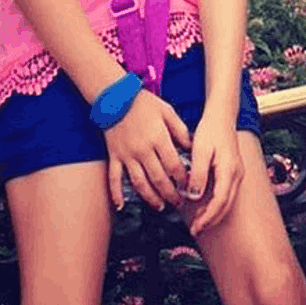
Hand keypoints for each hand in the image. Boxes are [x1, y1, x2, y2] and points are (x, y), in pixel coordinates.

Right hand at [104, 88, 191, 210]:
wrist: (116, 98)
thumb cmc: (144, 103)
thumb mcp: (167, 111)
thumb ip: (179, 129)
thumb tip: (191, 146)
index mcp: (158, 138)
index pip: (173, 164)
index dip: (182, 178)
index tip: (188, 185)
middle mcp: (143, 150)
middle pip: (158, 178)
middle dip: (170, 193)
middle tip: (178, 203)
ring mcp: (127, 155)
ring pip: (139, 183)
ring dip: (150, 197)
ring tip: (159, 206)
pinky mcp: (114, 157)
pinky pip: (114, 179)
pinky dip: (116, 194)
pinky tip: (120, 206)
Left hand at [182, 112, 244, 235]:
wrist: (222, 114)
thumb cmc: (211, 129)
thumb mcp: (200, 151)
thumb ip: (198, 175)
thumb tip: (195, 197)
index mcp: (229, 170)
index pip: (220, 202)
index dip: (207, 217)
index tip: (196, 227)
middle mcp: (237, 174)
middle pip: (226, 206)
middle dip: (211, 220)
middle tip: (195, 230)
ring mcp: (237, 172)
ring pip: (228, 201)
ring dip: (214, 214)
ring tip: (198, 222)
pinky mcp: (234, 171)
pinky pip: (227, 193)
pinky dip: (216, 204)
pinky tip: (204, 206)